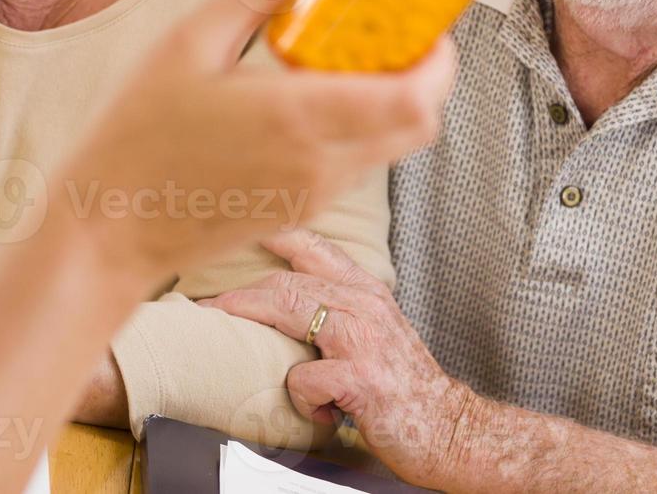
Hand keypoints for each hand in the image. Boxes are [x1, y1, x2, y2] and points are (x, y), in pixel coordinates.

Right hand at [54, 0, 457, 284]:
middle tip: (398, 32)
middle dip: (425, 75)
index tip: (427, 22)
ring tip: (352, 57)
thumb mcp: (185, 45)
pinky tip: (314, 97)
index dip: (439, 59)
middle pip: (418, 124)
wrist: (110, 229)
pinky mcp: (300, 211)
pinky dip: (359, 126)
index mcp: (298, 118)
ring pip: (390, 146)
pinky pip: (355, 164)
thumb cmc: (137, 138)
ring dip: (391, 101)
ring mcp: (313, 195)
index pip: (414, 98)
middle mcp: (319, 164)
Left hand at [202, 229, 476, 487]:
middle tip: (207, 307)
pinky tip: (318, 411)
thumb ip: (339, 308)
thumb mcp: (376, 331)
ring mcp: (362, 340)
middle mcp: (363, 306)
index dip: (274, 232)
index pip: (314, 248)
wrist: (449, 430)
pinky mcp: (359, 379)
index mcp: (365, 292)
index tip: (241, 225)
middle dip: (240, 294)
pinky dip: (300, 397)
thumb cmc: (404, 386)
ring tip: (225, 339)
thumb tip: (284, 301)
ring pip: (288, 310)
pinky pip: (302, 377)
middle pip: (286, 282)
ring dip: (249, 322)